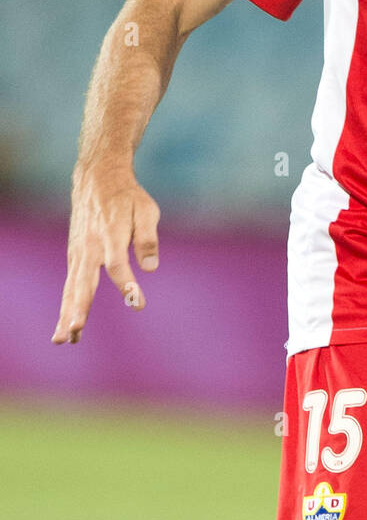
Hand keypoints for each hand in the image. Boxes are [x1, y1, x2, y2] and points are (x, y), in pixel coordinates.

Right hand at [53, 163, 160, 344]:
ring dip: (67, 314)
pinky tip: (65, 327)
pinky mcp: (74, 256)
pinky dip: (66, 305)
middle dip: (79, 308)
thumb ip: (147, 238)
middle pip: (83, 281)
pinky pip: (70, 285)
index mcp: (110, 233)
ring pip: (72, 288)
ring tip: (62, 340)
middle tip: (74, 332)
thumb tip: (151, 268)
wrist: (97, 178)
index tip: (138, 303)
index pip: (117, 264)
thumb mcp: (146, 210)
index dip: (127, 285)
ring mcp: (79, 252)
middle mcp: (90, 246)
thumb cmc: (127, 197)